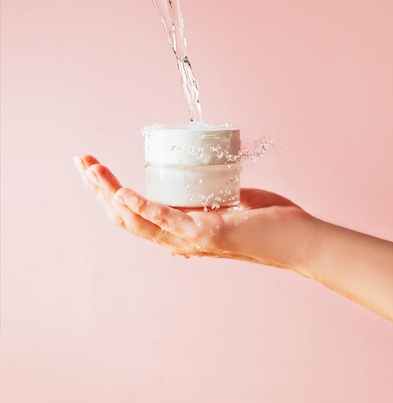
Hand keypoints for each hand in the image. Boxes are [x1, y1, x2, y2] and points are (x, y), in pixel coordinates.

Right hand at [74, 155, 314, 273]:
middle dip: (98, 189)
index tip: (93, 167)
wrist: (301, 242)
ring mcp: (193, 240)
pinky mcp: (210, 235)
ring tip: (92, 170)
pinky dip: (144, 207)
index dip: (109, 193)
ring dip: (110, 194)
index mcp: (182, 232)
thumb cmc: (270, 223)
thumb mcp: (232, 205)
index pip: (134, 215)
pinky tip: (123, 193)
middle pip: (126, 218)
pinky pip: (169, 221)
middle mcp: (180, 240)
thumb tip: (204, 185)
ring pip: (138, 221)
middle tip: (81, 160)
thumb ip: (213, 200)